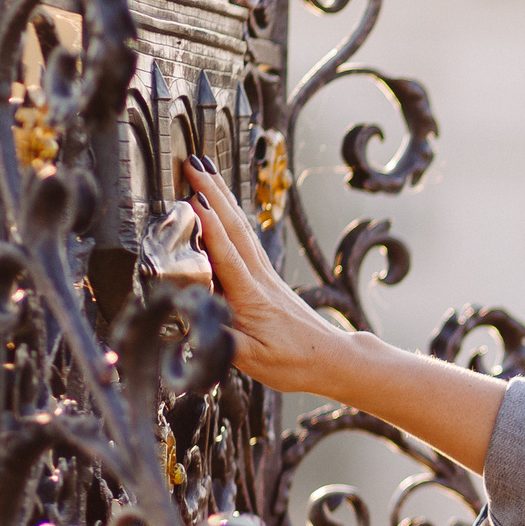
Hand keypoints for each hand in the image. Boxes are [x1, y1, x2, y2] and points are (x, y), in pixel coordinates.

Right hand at [184, 162, 352, 396]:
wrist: (332, 360)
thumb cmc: (296, 363)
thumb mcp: (255, 362)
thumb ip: (227, 345)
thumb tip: (200, 330)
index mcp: (252, 298)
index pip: (227, 255)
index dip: (209, 227)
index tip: (193, 198)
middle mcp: (259, 279)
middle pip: (234, 228)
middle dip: (213, 193)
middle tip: (193, 163)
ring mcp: (265, 277)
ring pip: (241, 229)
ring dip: (222, 198)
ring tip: (205, 172)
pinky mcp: (267, 280)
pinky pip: (245, 241)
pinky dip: (231, 218)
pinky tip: (225, 208)